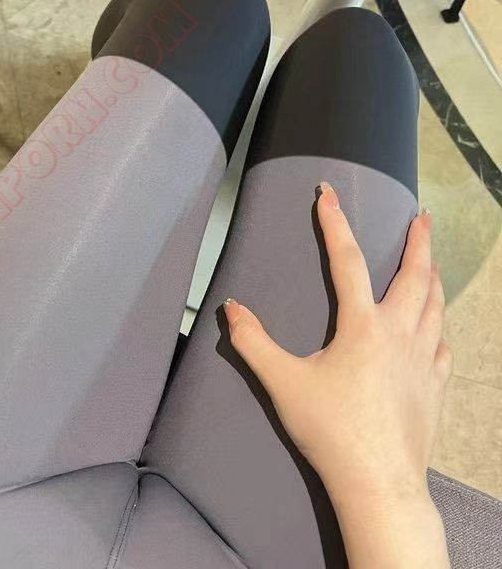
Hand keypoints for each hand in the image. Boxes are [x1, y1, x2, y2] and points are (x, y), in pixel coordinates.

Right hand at [223, 181, 450, 567]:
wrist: (377, 482)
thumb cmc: (329, 431)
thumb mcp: (282, 383)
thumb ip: (253, 342)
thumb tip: (231, 308)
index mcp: (362, 327)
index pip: (346, 261)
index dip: (334, 222)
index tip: (327, 193)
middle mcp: (399, 334)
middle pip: (414, 276)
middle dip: (417, 241)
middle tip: (421, 218)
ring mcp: (423, 360)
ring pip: (436, 305)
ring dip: (432, 277)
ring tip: (431, 261)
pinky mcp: (435, 385)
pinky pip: (443, 343)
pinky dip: (440, 324)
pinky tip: (437, 327)